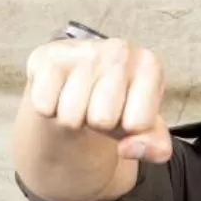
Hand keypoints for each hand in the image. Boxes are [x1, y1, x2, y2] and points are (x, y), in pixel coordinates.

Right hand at [25, 38, 172, 162]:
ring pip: (71, 117)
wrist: (81, 80)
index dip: (129, 128)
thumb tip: (128, 150)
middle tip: (99, 105)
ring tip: (81, 99)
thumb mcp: (146, 128)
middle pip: (101, 120)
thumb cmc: (120, 104)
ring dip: (73, 118)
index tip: (126, 111)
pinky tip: (60, 92)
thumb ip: (155, 147)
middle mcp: (120, 51)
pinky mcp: (48, 56)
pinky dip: (50, 110)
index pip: (137, 125)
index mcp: (150, 66)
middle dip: (99, 123)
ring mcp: (84, 50)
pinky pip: (45, 107)